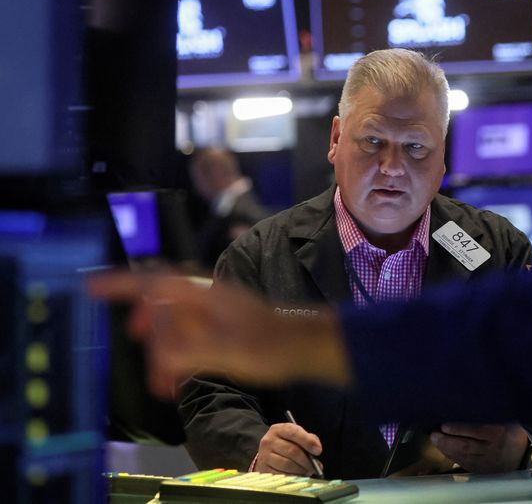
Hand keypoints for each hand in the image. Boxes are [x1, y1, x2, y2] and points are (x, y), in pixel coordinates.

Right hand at [87, 271, 350, 396]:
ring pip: (173, 324)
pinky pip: (187, 336)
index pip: (154, 283)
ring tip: (161, 383)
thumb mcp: (228, 352)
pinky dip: (177, 356)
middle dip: (145, 325)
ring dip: (162, 350)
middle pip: (159, 302)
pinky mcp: (220, 326)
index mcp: (204, 295)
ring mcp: (213, 311)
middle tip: (136, 339)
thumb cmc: (270, 345)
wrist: (302, 347)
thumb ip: (190, 352)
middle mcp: (205, 298)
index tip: (93, 285)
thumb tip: (158, 354)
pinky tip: (177, 379)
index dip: (121, 284)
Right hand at [254, 423, 322, 475]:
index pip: (294, 432)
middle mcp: (269, 441)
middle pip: (292, 450)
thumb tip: (316, 449)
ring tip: (308, 471)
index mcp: (278, 429)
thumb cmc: (286, 444)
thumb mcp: (295, 436)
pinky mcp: (264, 470)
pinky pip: (282, 475)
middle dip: (307, 460)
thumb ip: (308, 438)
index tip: (318, 450)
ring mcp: (264, 456)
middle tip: (315, 466)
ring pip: (287, 464)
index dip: (308, 441)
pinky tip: (298, 476)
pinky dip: (293, 477)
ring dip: (301, 470)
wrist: (267, 455)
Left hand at [430, 422, 529, 472]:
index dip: (459, 429)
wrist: (524, 454)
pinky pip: (466, 465)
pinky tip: (444, 451)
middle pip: (467, 446)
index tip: (444, 425)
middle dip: (448, 441)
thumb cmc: (512, 431)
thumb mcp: (505, 419)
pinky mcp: (483, 470)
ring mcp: (487, 462)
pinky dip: (453, 458)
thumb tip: (469, 398)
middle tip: (434, 434)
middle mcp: (492, 449)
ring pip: (464, 457)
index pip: (476, 431)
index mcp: (498, 433)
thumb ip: (489, 413)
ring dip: (447, 449)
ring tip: (435, 440)